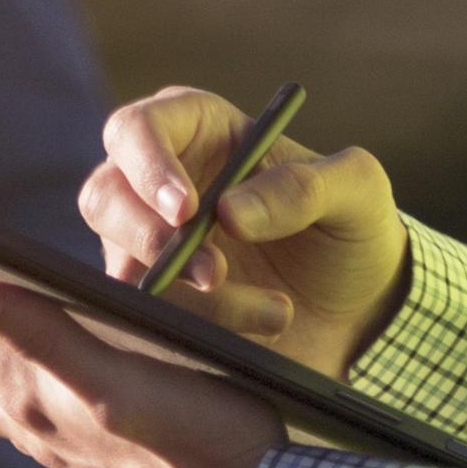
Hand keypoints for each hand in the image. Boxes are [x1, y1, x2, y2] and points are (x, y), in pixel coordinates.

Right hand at [83, 85, 405, 376]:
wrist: (361, 310)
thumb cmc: (352, 226)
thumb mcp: (357, 190)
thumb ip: (305, 186)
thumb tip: (229, 212)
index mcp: (197, 131)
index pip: (138, 131)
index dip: (149, 165)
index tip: (186, 211)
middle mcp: (159, 187)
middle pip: (105, 197)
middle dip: (151, 239)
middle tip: (213, 273)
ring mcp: (150, 251)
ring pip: (127, 268)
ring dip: (191, 298)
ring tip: (276, 313)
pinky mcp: (159, 309)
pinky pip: (149, 322)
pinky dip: (201, 333)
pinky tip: (260, 336)